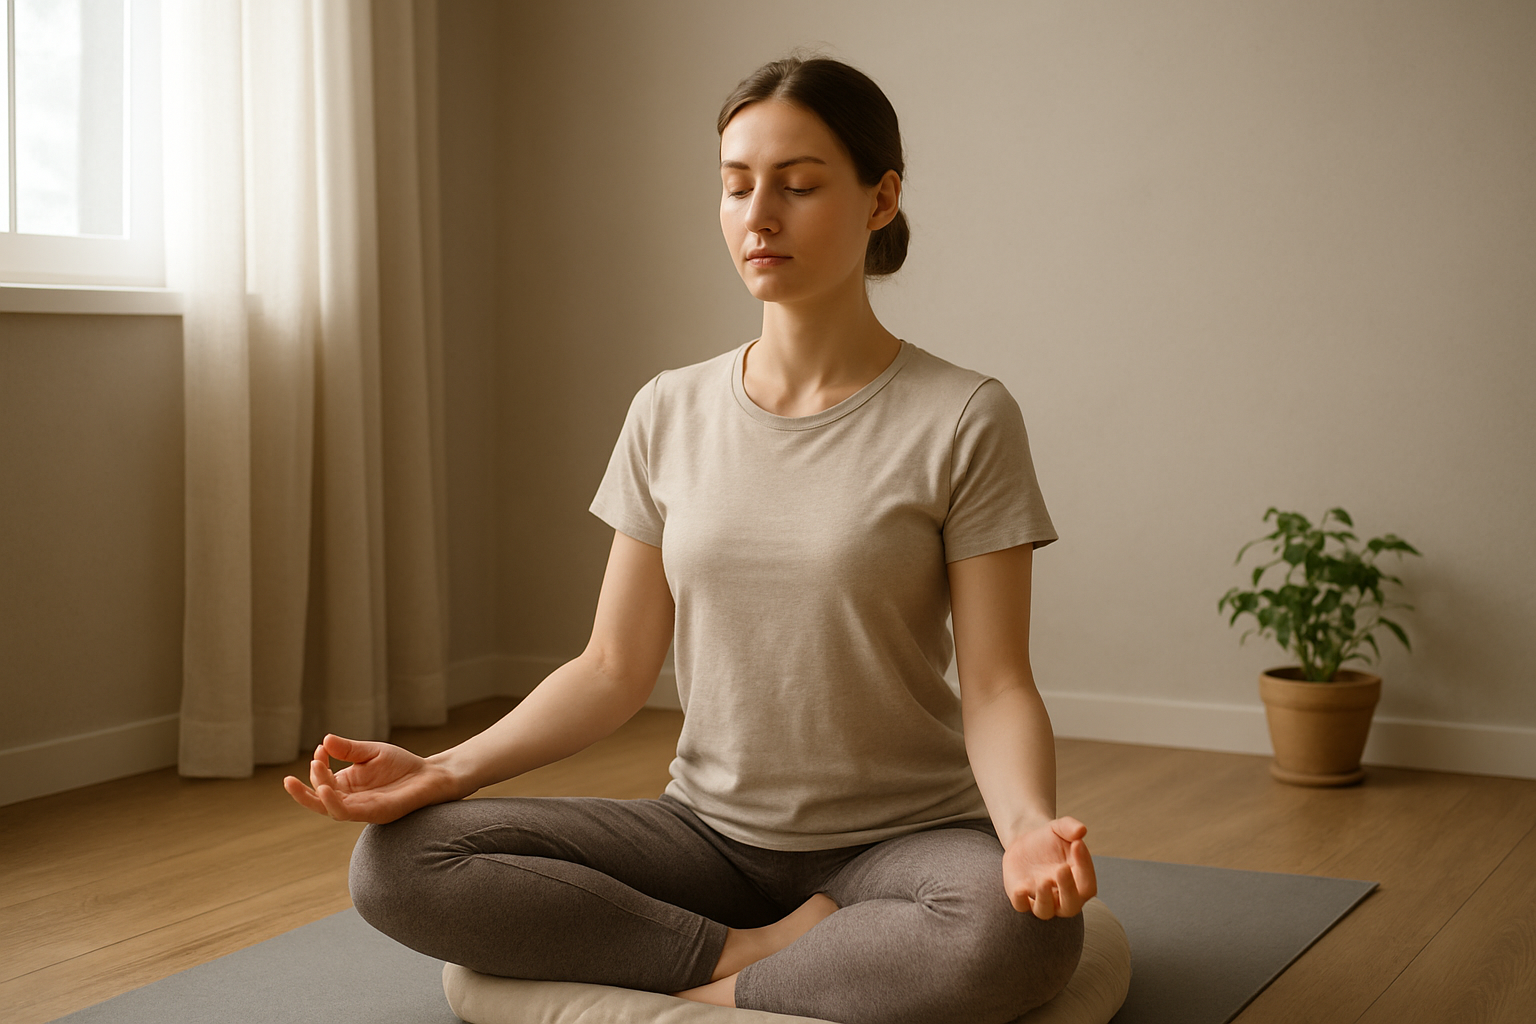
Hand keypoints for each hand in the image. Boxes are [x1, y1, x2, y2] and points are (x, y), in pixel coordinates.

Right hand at [282, 734, 465, 823]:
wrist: (430, 775)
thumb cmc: (401, 765)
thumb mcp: (371, 752)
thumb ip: (349, 749)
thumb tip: (324, 741)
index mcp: (347, 785)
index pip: (323, 780)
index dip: (317, 767)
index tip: (320, 749)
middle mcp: (351, 799)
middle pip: (319, 800)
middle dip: (302, 793)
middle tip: (287, 781)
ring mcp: (362, 808)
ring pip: (330, 810)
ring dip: (316, 798)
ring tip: (309, 781)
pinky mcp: (375, 813)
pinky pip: (350, 813)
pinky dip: (335, 804)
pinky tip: (328, 790)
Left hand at [1001, 816, 1097, 919]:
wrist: (1027, 840)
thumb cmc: (1051, 837)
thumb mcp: (1061, 827)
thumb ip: (1072, 827)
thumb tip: (1081, 830)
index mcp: (1079, 882)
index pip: (1087, 885)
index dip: (1085, 866)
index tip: (1076, 844)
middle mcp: (1062, 896)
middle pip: (1070, 906)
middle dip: (1067, 890)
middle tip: (1062, 869)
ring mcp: (1041, 898)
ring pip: (1045, 911)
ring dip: (1044, 899)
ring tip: (1042, 880)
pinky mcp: (1021, 896)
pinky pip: (1021, 906)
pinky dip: (1020, 900)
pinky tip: (1019, 888)